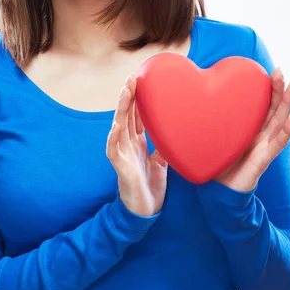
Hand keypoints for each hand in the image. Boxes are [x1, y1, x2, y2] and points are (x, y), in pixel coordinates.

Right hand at [106, 74, 168, 216]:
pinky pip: (114, 151)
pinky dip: (113, 138)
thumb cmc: (151, 187)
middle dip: (128, 96)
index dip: (137, 99)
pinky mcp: (120, 168)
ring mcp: (123, 155)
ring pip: (119, 127)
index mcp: (138, 143)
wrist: (145, 212)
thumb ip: (163, 146)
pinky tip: (116, 125)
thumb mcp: (162, 162)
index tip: (140, 80)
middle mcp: (128, 145)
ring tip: (125, 92)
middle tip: (132, 77)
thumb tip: (175, 130)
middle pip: (126, 116)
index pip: (136, 116)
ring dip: (121, 109)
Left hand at [214, 67, 289, 191]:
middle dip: (279, 89)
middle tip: (281, 71)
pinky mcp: (263, 159)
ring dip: (288, 102)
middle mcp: (258, 135)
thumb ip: (205, 121)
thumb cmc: (215, 163)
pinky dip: (287, 130)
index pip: (260, 104)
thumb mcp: (209, 137)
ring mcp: (263, 146)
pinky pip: (277, 143)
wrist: (218, 192)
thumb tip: (185, 99)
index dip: (266, 88)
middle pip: (273, 108)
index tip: (267, 70)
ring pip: (279, 120)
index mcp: (247, 128)